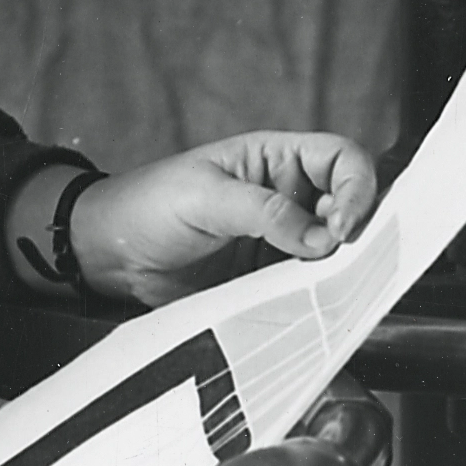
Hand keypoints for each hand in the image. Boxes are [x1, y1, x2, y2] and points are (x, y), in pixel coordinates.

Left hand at [66, 131, 379, 307]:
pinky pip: (307, 287)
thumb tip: (324, 240)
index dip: (356, 188)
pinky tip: (310, 305)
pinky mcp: (268, 280)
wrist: (110, 254)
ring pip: (335, 252)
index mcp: (276, 160)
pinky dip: (316, 296)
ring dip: (339, 269)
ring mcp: (281, 242)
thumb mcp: (205, 197)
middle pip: (350, 207)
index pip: (342, 159)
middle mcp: (288, 198)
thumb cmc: (149, 206)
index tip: (340, 227)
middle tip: (339, 260)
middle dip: (356, 232)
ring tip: (326, 287)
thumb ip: (265, 213)